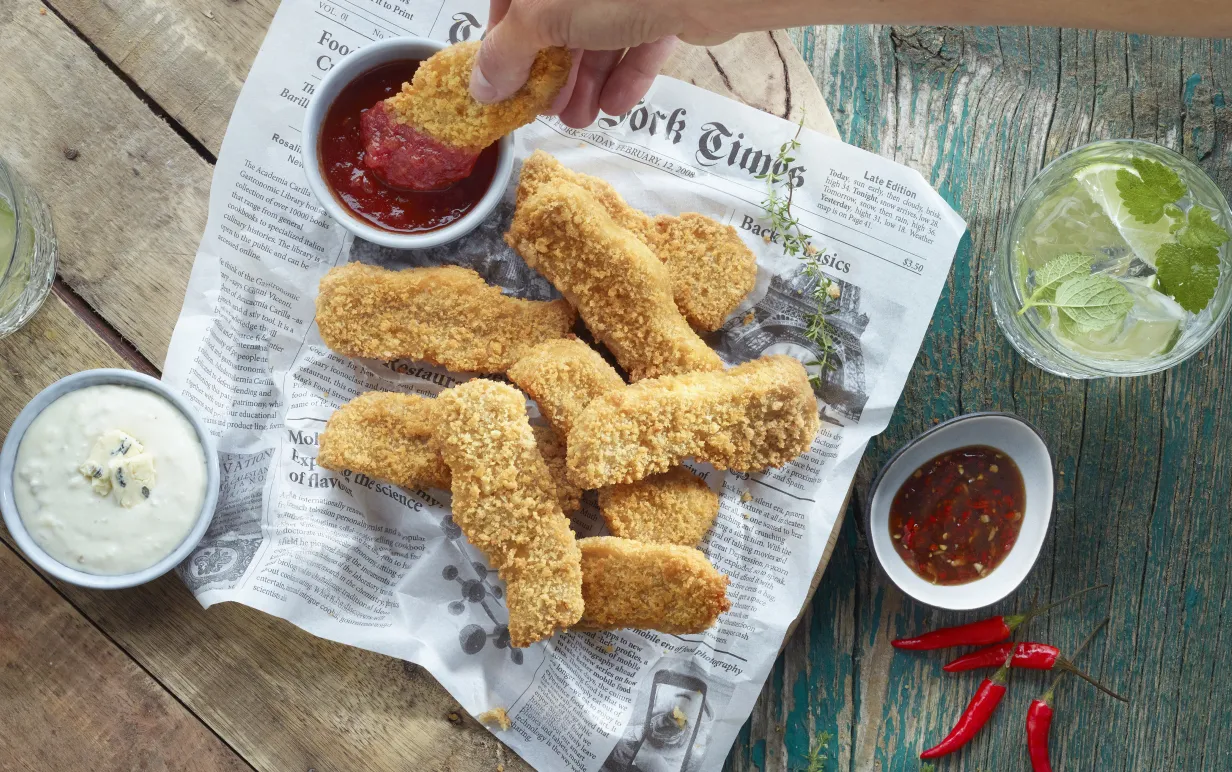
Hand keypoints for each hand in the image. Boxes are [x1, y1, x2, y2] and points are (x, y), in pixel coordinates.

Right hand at [469, 0, 734, 128]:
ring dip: (587, 83)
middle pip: (558, 22)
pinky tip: (617, 107)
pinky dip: (626, 74)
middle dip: (554, 73)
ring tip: (582, 120)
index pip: (511, 2)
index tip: (508, 84)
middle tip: (549, 112)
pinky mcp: (666, 4)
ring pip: (599, 35)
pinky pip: (639, 40)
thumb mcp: (543, 17)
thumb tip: (482, 87)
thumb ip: (509, 51)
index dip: (506, 43)